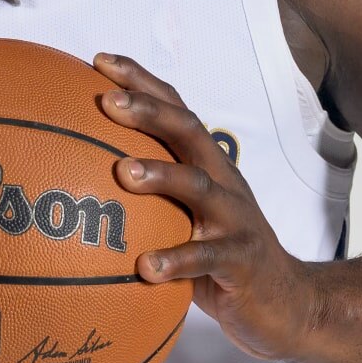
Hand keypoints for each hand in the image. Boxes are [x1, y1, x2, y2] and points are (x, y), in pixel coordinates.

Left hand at [96, 53, 317, 362]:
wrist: (286, 301)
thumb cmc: (220, 255)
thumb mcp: (186, 216)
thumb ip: (149, 196)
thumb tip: (75, 180)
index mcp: (206, 164)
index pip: (175, 109)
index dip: (141, 81)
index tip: (99, 61)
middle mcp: (222, 181)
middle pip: (188, 131)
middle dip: (148, 111)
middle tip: (107, 102)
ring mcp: (235, 218)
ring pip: (198, 186)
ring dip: (160, 175)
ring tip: (122, 173)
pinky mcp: (242, 259)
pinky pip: (207, 258)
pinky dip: (176, 260)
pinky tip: (145, 267)